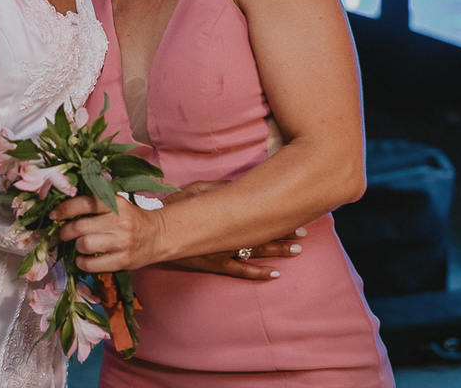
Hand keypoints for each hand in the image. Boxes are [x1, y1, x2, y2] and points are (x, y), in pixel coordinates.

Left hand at [53, 193, 164, 273]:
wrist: (157, 236)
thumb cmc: (131, 219)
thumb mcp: (117, 204)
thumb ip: (96, 203)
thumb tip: (64, 208)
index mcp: (116, 203)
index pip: (86, 203)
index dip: (66, 209)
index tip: (55, 214)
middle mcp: (119, 221)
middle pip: (81, 227)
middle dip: (66, 231)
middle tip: (64, 233)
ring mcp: (122, 242)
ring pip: (84, 245)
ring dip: (76, 246)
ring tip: (78, 245)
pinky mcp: (122, 260)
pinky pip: (92, 264)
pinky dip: (82, 262)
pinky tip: (84, 259)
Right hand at [162, 180, 304, 277]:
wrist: (157, 230)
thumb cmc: (178, 206)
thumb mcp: (199, 189)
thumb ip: (221, 188)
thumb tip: (241, 187)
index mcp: (225, 214)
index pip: (258, 216)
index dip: (278, 216)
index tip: (296, 215)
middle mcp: (227, 234)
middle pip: (261, 234)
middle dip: (283, 234)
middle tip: (303, 233)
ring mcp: (222, 252)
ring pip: (255, 253)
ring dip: (276, 252)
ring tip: (296, 250)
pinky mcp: (214, 263)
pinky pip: (240, 271)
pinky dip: (257, 273)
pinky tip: (273, 274)